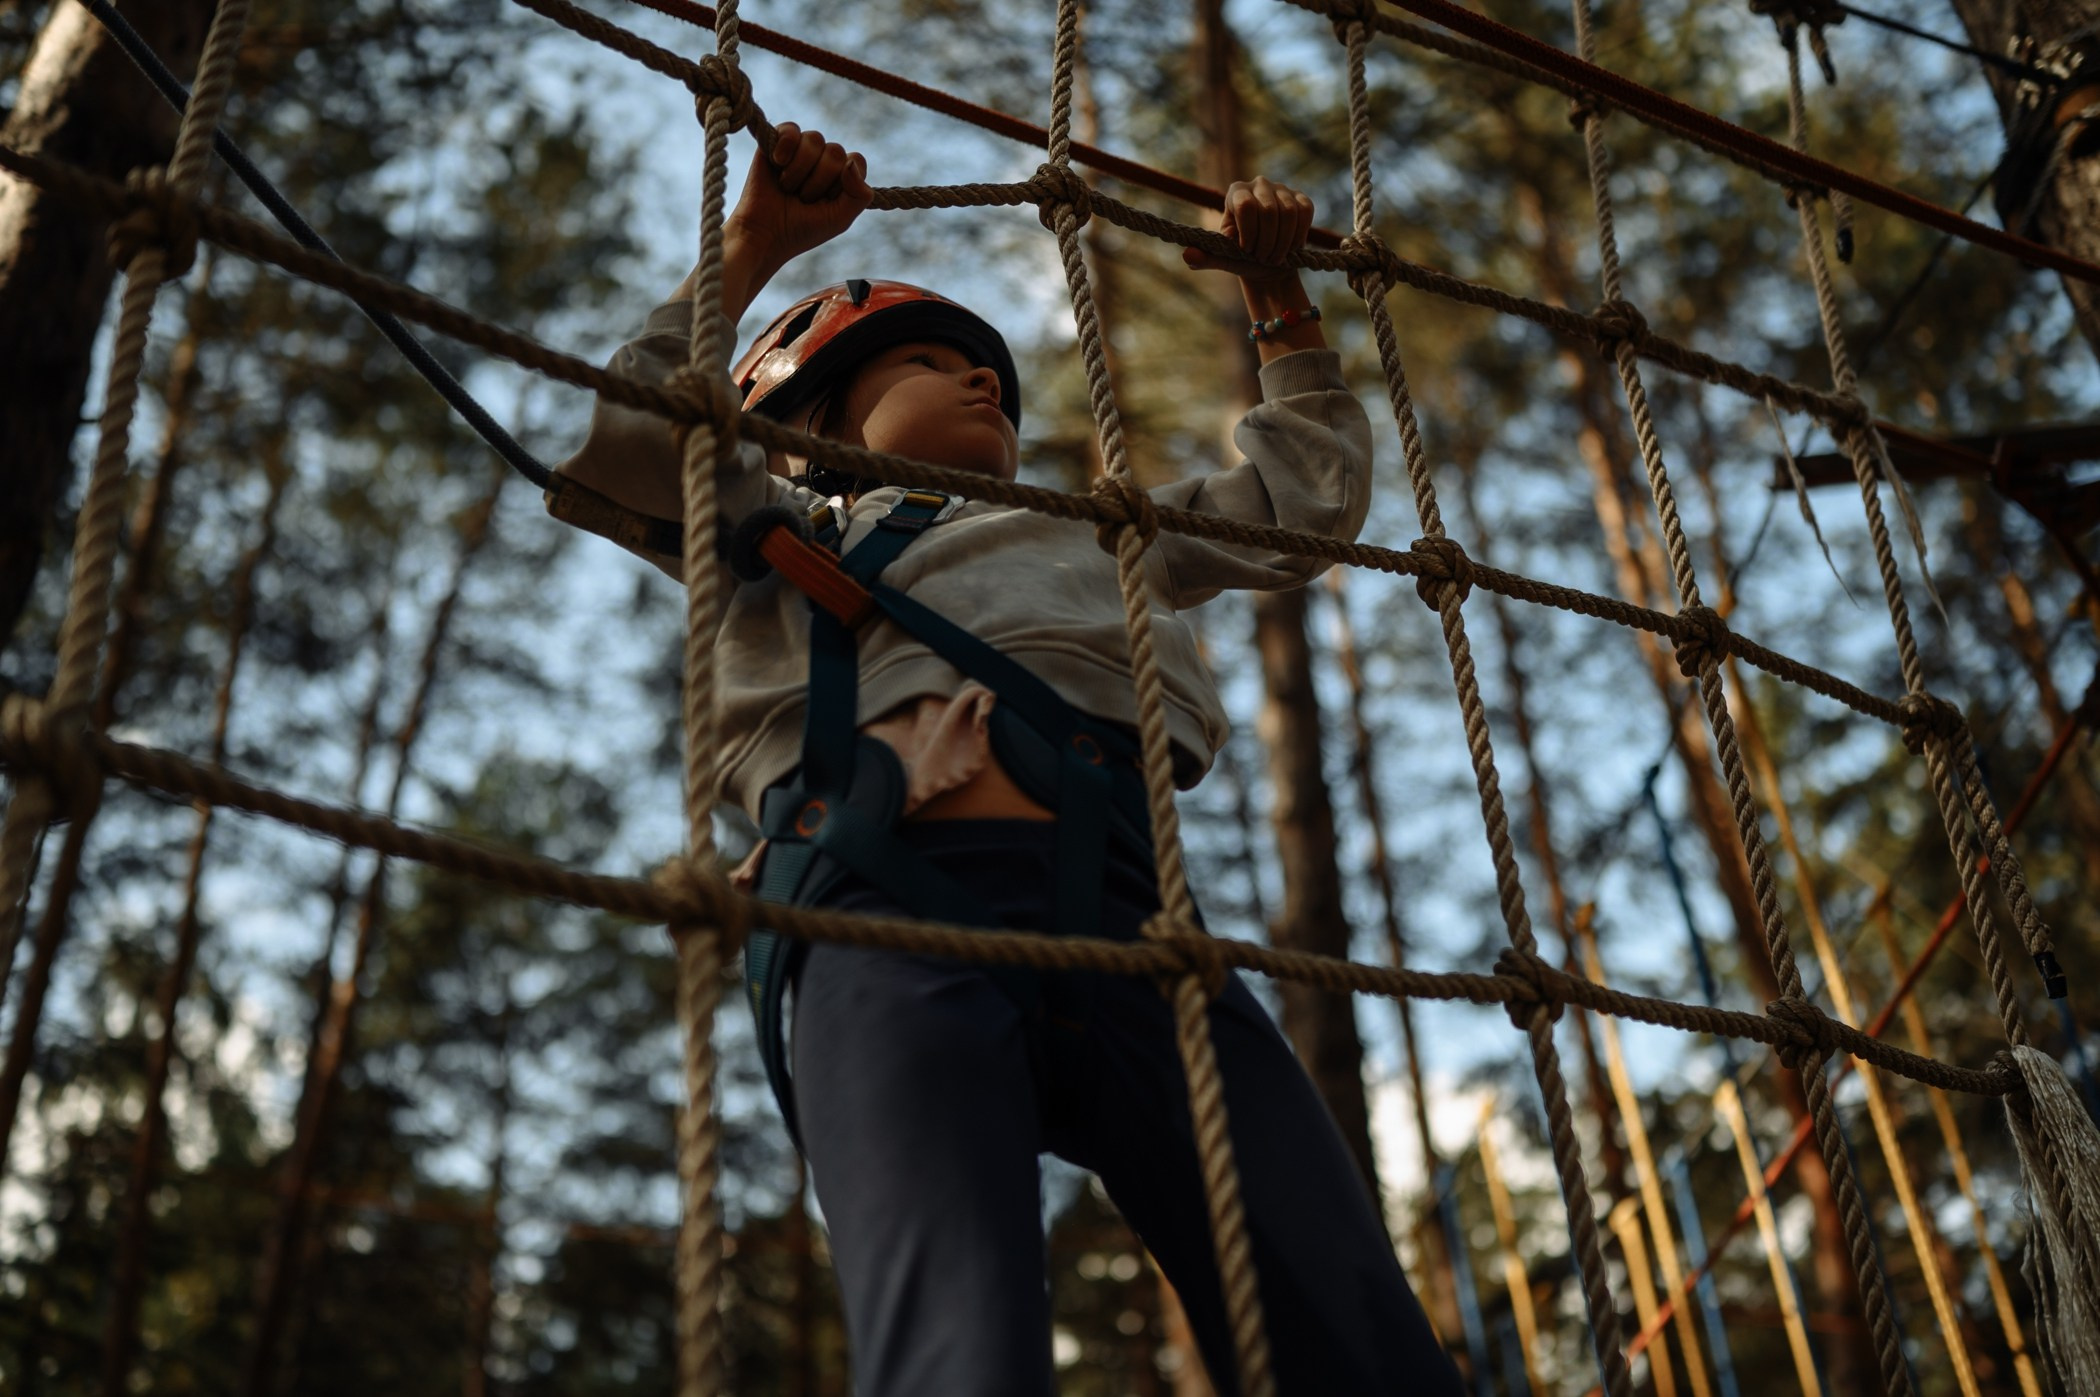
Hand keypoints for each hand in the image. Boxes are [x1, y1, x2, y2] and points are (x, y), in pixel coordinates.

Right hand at [727, 123, 872, 269]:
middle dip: (819, 180)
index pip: (856, 160)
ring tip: (787, 188)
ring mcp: (799, 150)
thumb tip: (852, 161)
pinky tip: (777, 162)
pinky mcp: (775, 142)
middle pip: (836, 151)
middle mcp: (822, 160)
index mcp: (841, 177)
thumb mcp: (840, 218)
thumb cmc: (801, 230)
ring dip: (800, 170)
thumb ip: (860, 195)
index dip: (843, 180)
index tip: (827, 200)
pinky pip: (791, 129)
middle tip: (802, 199)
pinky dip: (786, 147)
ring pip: (815, 139)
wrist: (764, 234)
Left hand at [1180, 177, 1314, 284]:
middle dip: (1267, 242)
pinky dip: (1299, 236)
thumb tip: (1187, 255)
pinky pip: (1305, 213)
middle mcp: (1258, 184)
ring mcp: (1282, 189)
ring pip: (1289, 213)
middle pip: (1269, 211)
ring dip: (1283, 243)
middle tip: (1262, 259)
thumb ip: (1206, 257)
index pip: (1245, 205)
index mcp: (1235, 192)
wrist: (1268, 264)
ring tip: (1275, 257)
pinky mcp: (1301, 198)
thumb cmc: (1242, 258)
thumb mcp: (1223, 259)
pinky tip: (1291, 248)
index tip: (1247, 250)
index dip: (1249, 232)